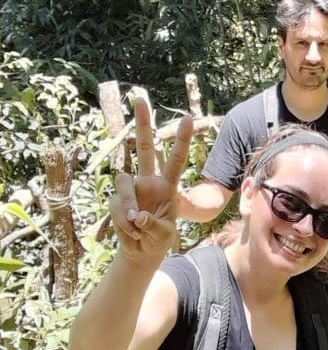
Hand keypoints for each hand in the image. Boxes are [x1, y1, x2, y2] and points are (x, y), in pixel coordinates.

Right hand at [111, 98, 192, 262]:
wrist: (140, 252)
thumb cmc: (157, 241)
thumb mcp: (164, 236)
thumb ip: (155, 226)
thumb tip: (138, 215)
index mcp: (167, 187)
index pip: (176, 160)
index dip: (181, 140)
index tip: (188, 118)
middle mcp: (148, 182)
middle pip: (146, 149)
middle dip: (144, 124)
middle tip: (140, 97)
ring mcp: (131, 189)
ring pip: (124, 183)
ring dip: (128, 207)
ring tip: (137, 226)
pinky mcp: (117, 199)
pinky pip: (116, 204)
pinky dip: (123, 221)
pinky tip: (130, 231)